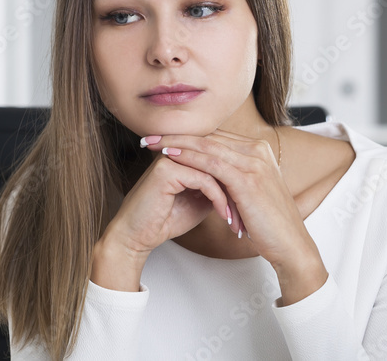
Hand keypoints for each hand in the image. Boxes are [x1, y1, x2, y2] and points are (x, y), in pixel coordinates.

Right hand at [102, 147, 238, 257]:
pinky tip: (224, 216)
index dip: (236, 182)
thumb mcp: (199, 202)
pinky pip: (204, 180)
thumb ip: (215, 188)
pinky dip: (218, 199)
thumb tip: (239, 185)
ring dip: (231, 197)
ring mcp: (170, 157)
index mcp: (183, 155)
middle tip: (249, 214)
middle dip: (237, 190)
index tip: (249, 206)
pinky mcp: (166, 169)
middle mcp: (177, 151)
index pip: (219, 159)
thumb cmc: (166, 220)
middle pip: (219, 162)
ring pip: (215, 170)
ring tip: (237, 220)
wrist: (137, 236)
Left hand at [141, 128, 322, 273]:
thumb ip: (233, 176)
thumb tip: (208, 173)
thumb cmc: (268, 223)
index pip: (216, 135)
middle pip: (209, 136)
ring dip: (176, 143)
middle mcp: (257, 150)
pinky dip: (189, 157)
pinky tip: (170, 156)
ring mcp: (254, 163)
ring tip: (152, 143)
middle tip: (149, 135)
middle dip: (177, 134)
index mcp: (258, 150)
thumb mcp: (249, 191)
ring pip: (207, 146)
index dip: (188, 135)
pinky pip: (212, 163)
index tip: (162, 137)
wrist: (290, 244)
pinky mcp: (248, 179)